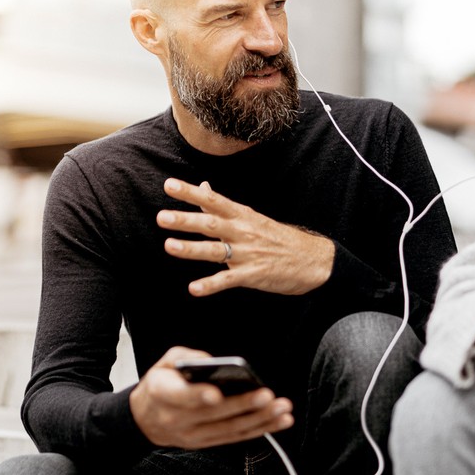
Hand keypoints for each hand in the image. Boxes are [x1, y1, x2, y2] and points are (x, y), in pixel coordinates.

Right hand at [130, 347, 293, 449]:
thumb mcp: (163, 363)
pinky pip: (235, 437)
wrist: (145, 419)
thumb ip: (186, 356)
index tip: (216, 393)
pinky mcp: (206, 443)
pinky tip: (278, 422)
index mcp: (164, 394)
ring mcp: (193, 435)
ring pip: (230, 430)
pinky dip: (259, 430)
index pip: (182, 397)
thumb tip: (212, 360)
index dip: (199, 396)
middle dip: (243, 405)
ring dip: (259, 420)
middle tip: (267, 395)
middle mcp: (178, 419)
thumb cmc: (159, 386)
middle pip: (214, 415)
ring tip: (281, 410)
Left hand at [157, 178, 334, 296]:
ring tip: (169, 246)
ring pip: (216, 250)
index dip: (190, 193)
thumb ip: (223, 205)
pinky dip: (211, 285)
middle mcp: (243, 231)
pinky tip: (194, 289)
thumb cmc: (277, 237)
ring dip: (192, 249)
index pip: (212, 200)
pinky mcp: (253, 275)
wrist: (312, 260)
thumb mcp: (251, 216)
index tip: (169, 185)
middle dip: (185, 220)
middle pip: (211, 223)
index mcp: (241, 215)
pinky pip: (228, 280)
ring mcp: (248, 254)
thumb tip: (203, 187)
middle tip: (162, 217)